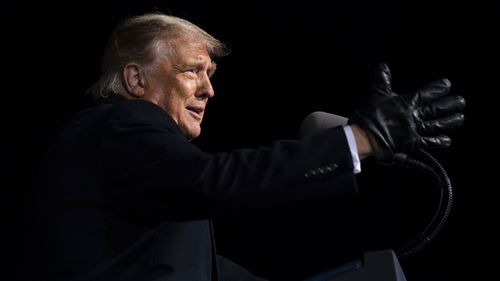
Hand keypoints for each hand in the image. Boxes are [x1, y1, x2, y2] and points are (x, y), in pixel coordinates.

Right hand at [349, 63, 465, 160]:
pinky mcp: (411, 144)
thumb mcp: (376, 94)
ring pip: (437, 125)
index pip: (427, 93)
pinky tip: (447, 140)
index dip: (439, 89)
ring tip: (460, 118)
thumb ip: (382, 80)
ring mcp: (414, 131)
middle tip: (461, 101)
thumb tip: (383, 67)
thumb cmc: (369, 116)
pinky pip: (429, 143)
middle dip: (451, 105)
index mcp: (407, 103)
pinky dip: (438, 142)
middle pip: (437, 109)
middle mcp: (414, 117)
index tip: (447, 85)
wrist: (364, 137)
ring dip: (450, 122)